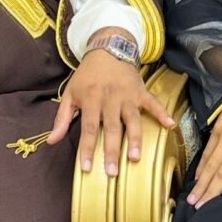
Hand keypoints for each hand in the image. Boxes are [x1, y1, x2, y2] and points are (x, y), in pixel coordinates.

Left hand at [46, 50, 173, 175]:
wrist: (108, 49)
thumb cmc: (87, 76)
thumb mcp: (70, 93)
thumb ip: (61, 118)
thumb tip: (51, 141)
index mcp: (91, 99)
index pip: (88, 128)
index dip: (87, 148)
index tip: (87, 168)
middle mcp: (110, 98)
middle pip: (111, 128)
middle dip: (112, 151)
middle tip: (112, 172)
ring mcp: (127, 95)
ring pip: (132, 119)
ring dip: (135, 139)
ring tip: (135, 158)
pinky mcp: (141, 91)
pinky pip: (153, 103)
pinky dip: (162, 113)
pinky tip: (170, 125)